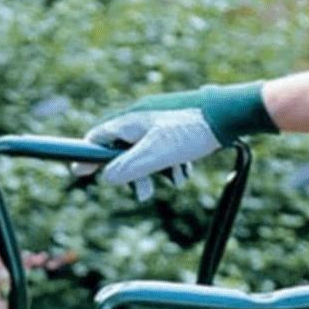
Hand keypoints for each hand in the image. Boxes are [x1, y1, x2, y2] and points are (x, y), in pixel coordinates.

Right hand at [78, 82, 277, 198]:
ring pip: (146, 152)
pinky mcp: (176, 127)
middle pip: (123, 150)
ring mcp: (160, 122)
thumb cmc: (192, 131)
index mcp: (131, 121)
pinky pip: (165, 149)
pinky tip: (185, 170)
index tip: (79, 173)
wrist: (229, 114)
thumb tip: (106, 177)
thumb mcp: (157, 153)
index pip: (99, 138)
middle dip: (133, 174)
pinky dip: (172, 163)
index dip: (88, 157)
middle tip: (144, 194)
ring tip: (175, 180)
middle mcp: (142, 118)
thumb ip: (130, 167)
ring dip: (157, 171)